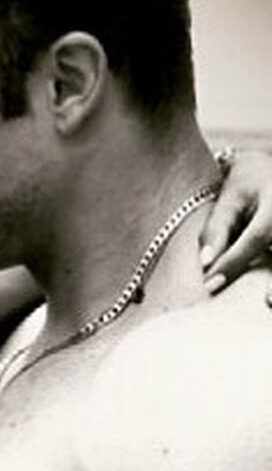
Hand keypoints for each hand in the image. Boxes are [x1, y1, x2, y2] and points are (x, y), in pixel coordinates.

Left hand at [200, 148, 271, 302]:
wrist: (269, 168)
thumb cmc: (247, 184)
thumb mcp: (229, 198)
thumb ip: (217, 230)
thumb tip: (205, 263)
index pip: (257, 237)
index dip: (234, 262)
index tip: (212, 284)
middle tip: (267, 301)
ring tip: (269, 301)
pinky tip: (268, 295)